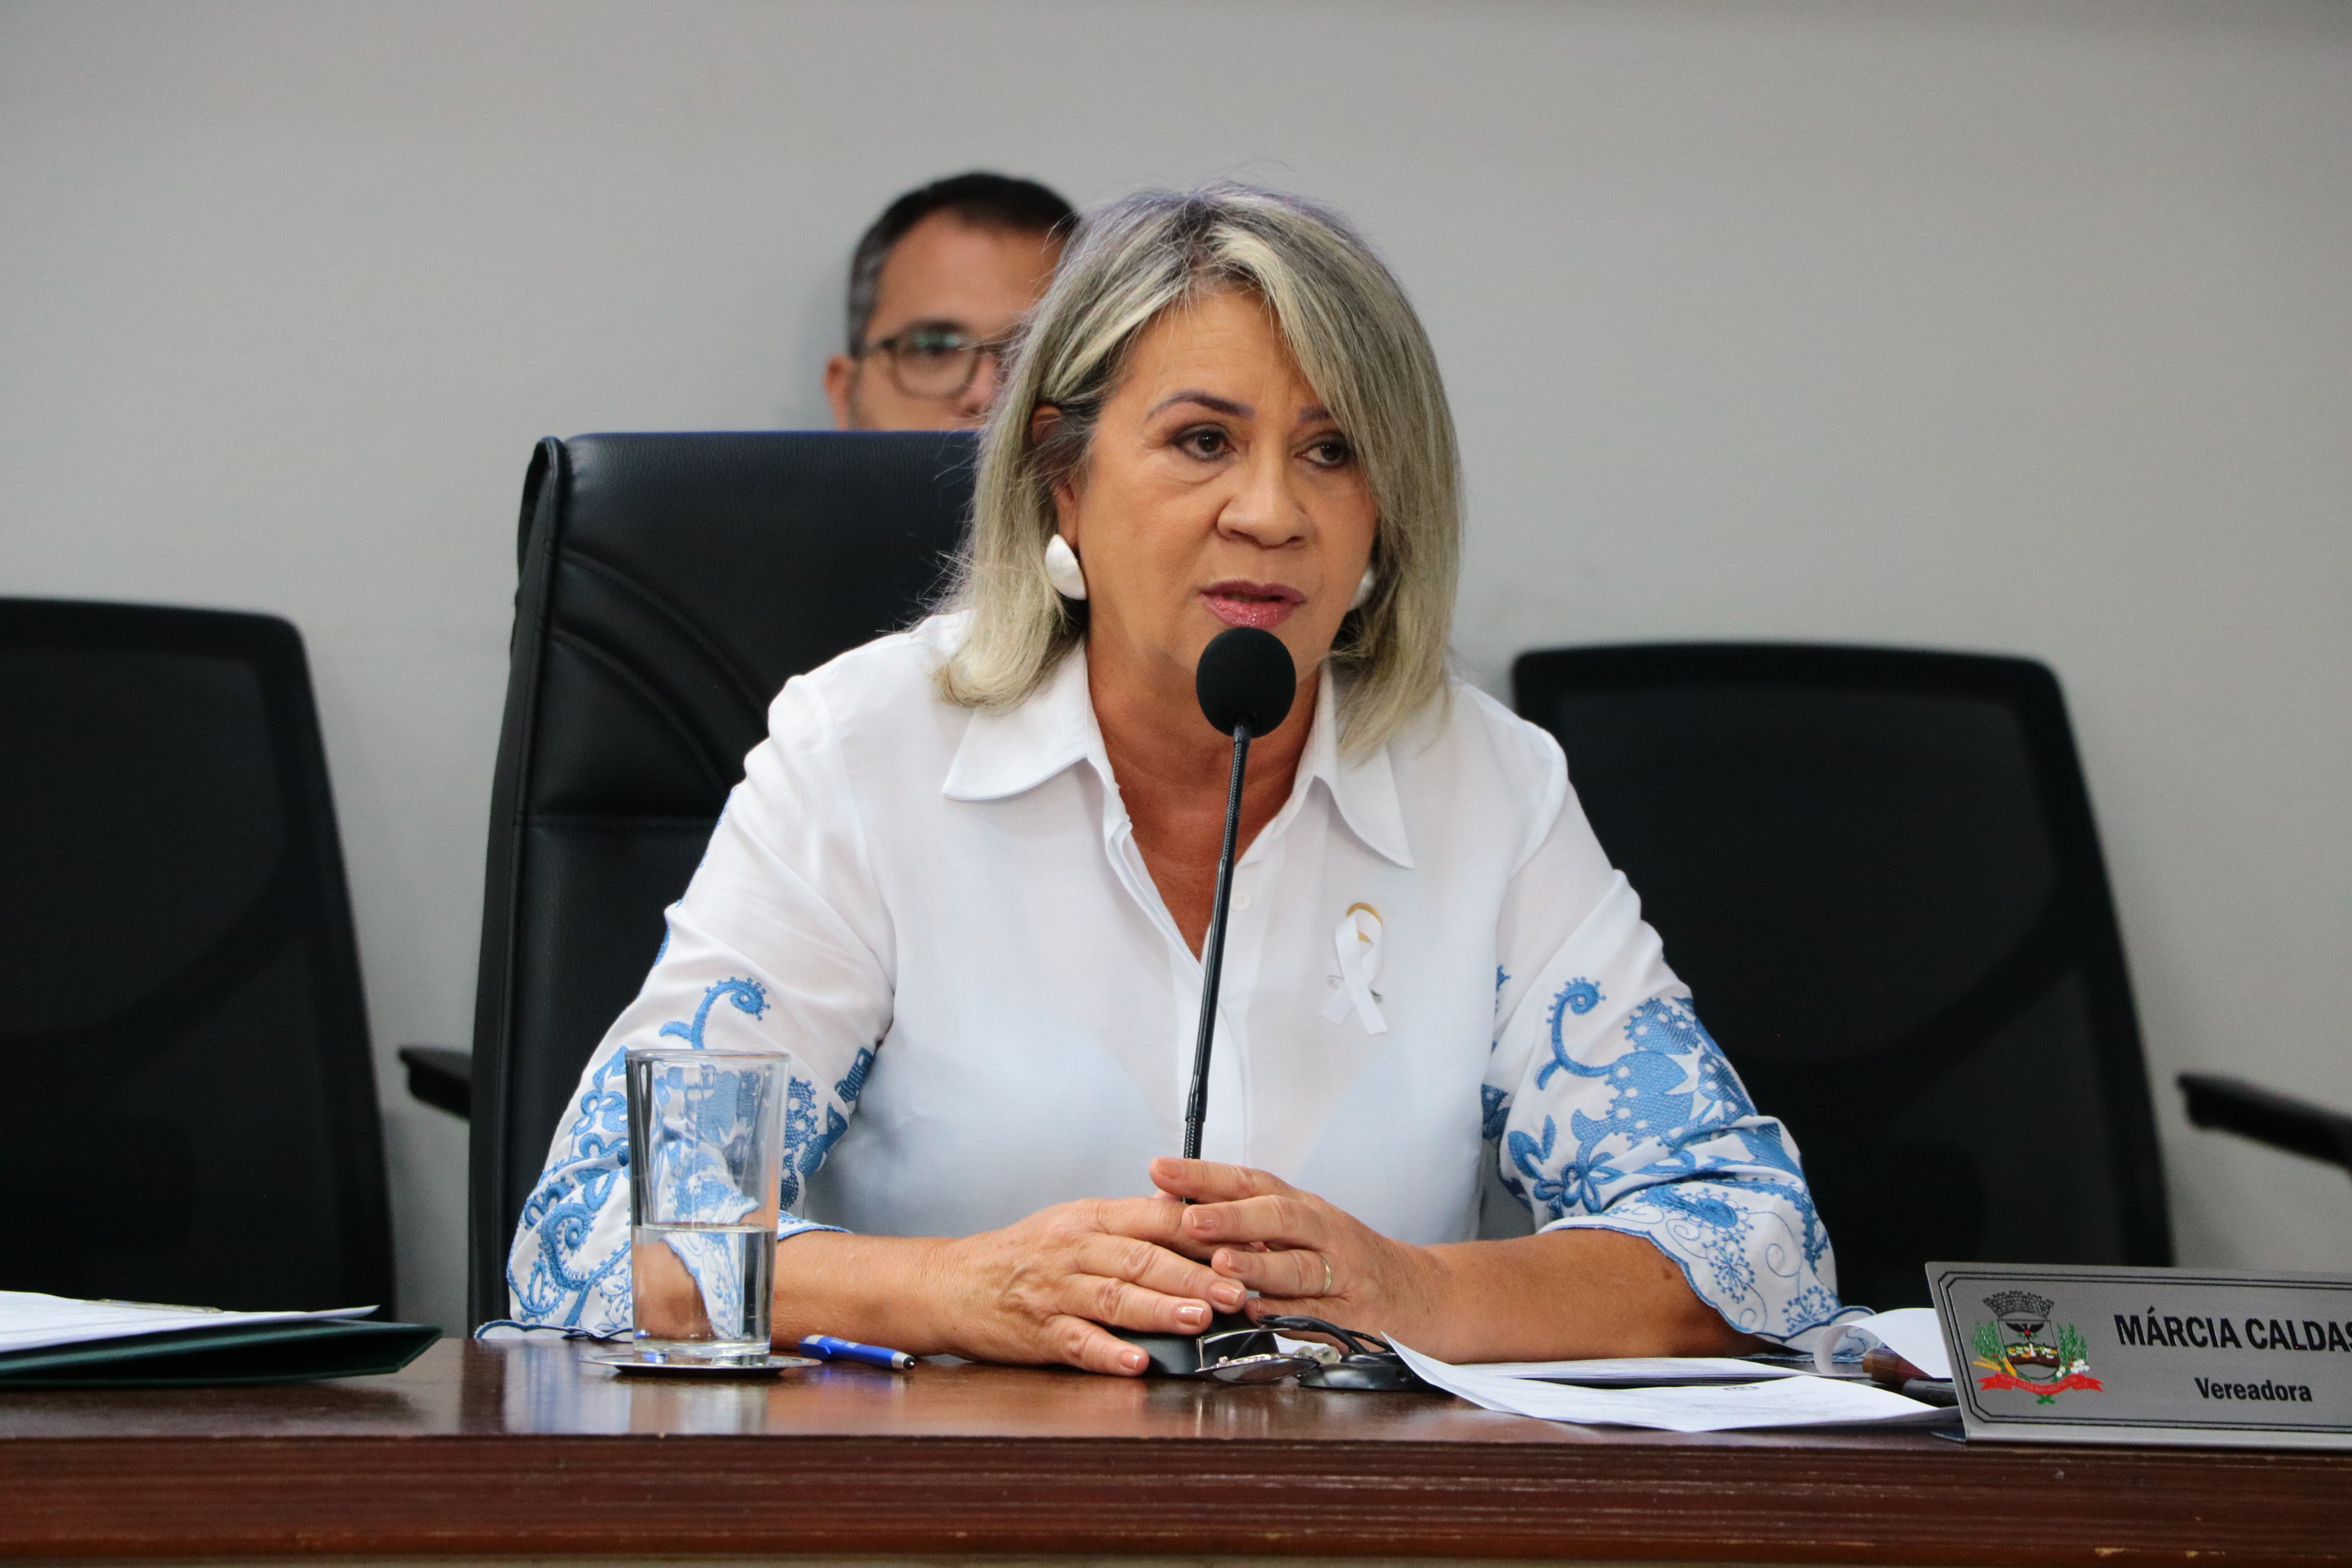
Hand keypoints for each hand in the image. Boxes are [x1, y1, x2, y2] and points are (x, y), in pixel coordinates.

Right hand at [927, 1195, 1247, 1375]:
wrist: (955, 1282)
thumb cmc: (1026, 1255)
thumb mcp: (1078, 1221)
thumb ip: (1133, 1221)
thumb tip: (1192, 1216)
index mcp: (1093, 1218)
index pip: (1157, 1218)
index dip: (1204, 1232)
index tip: (1244, 1247)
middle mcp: (1076, 1248)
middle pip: (1142, 1258)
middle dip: (1195, 1274)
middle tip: (1237, 1290)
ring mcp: (1056, 1290)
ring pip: (1114, 1296)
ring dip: (1160, 1309)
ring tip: (1200, 1319)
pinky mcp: (1038, 1330)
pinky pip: (1076, 1340)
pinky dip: (1106, 1352)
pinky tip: (1136, 1362)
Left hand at [1149, 1157, 1445, 1343]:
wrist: (1419, 1293)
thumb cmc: (1343, 1260)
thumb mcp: (1299, 1230)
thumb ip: (1244, 1223)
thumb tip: (1172, 1209)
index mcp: (1301, 1207)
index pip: (1250, 1182)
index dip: (1205, 1175)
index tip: (1160, 1169)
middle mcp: (1323, 1232)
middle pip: (1278, 1216)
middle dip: (1232, 1217)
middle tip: (1190, 1219)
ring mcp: (1343, 1273)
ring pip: (1299, 1266)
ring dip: (1259, 1266)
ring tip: (1222, 1266)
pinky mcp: (1356, 1314)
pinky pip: (1318, 1314)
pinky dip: (1287, 1313)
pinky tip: (1257, 1314)